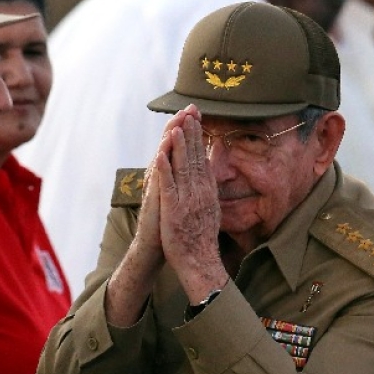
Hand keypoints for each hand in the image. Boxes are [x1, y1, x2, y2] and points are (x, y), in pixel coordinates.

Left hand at [156, 105, 228, 300]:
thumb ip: (209, 190)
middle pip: (195, 158)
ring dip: (179, 146)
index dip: (199, 138)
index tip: (197, 120)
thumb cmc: (201, 239)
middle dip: (192, 134)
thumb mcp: (211, 209)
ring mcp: (187, 200)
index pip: (202, 159)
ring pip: (183, 168)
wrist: (199, 261)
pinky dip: (165, 169)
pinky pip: (169, 186)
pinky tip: (162, 154)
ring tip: (177, 126)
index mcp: (206, 191)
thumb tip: (209, 175)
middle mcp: (199, 192)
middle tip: (190, 112)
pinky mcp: (174, 209)